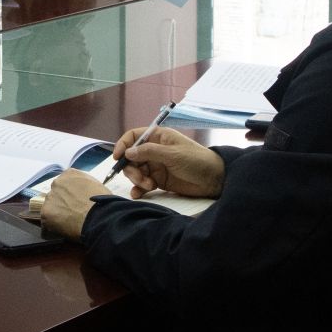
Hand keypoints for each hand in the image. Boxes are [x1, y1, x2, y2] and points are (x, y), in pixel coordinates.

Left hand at [37, 169, 107, 240]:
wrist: (100, 217)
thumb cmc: (104, 202)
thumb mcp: (96, 186)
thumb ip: (84, 186)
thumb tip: (82, 194)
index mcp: (70, 174)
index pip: (65, 183)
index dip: (70, 194)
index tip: (76, 202)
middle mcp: (57, 183)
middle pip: (56, 194)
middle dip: (62, 202)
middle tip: (72, 213)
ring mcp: (50, 198)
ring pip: (51, 207)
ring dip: (57, 214)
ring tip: (69, 223)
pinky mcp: (45, 213)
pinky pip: (47, 221)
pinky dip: (53, 226)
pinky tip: (63, 230)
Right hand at [109, 124, 224, 197]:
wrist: (214, 180)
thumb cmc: (197, 161)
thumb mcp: (173, 154)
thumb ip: (149, 152)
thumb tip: (128, 152)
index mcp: (158, 138)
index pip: (134, 136)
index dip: (123, 145)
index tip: (117, 158)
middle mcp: (155, 150)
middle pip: (132, 157)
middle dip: (131, 168)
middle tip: (140, 179)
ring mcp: (156, 166)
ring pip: (136, 171)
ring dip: (137, 180)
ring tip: (148, 186)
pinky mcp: (159, 180)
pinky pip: (142, 184)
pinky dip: (138, 189)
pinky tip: (138, 194)